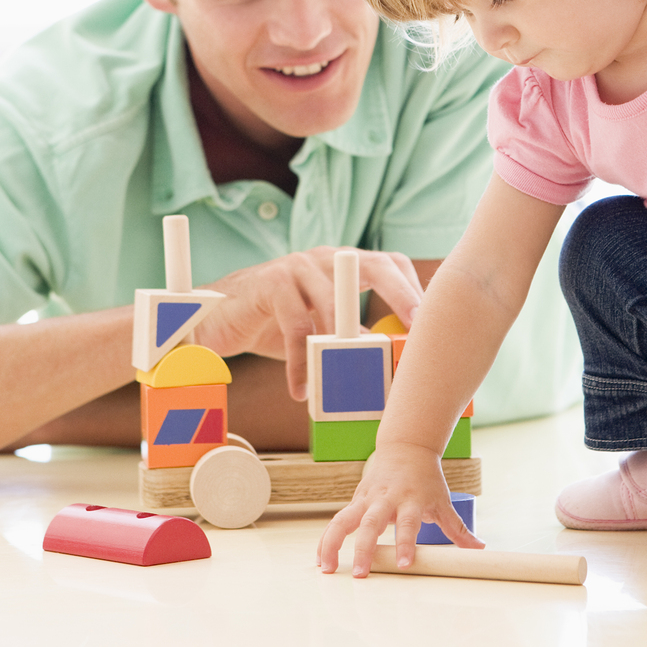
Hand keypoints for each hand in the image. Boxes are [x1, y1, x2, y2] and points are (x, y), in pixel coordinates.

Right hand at [193, 248, 424, 400]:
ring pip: (334, 302)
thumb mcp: (320, 332)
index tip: (429, 321)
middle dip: (400, 296)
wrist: (217, 321)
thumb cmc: (275, 327)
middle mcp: (324, 259)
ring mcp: (296, 267)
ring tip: (349, 381)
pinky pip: (297, 326)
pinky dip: (301, 362)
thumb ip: (353, 339)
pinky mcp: (270, 283)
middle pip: (372, 265)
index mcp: (341, 266)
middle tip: (416, 331)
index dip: (412, 288)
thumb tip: (395, 367)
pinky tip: (300, 389)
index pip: (388, 263)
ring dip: (344, 347)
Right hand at [316, 440, 483, 576]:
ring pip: (344, 520)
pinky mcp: (355, 500)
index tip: (405, 564)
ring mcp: (367, 499)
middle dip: (364, 549)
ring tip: (327, 568)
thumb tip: (479, 549)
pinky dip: (327, 539)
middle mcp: (386, 499)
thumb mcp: (443, 501)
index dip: (406, 543)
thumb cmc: (426, 478)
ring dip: (333, 543)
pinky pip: (337, 521)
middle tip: (360, 574)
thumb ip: (457, 529)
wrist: (406, 447)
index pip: (408, 524)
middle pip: (371, 524)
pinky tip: (321, 559)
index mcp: (410, 500)